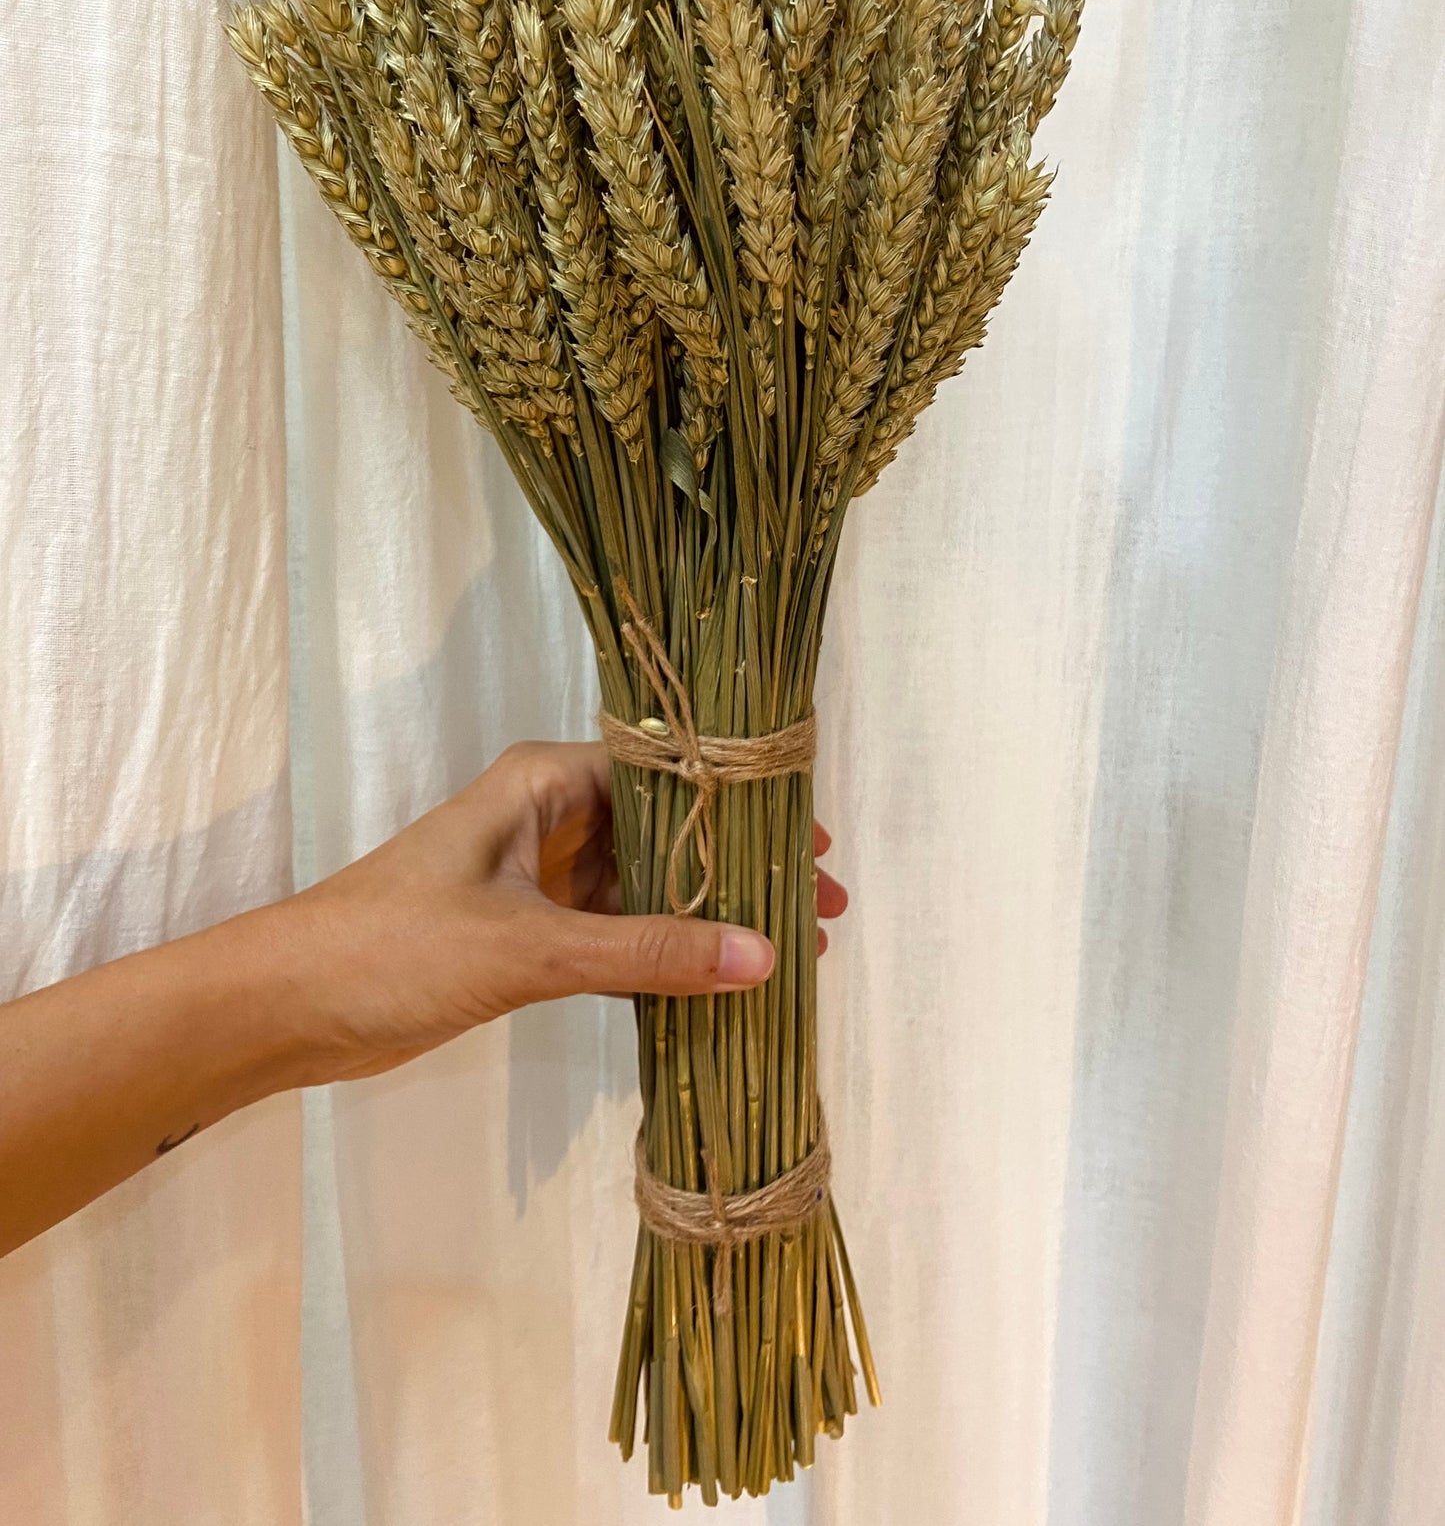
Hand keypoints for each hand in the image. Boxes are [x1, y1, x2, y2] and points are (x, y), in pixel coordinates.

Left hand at [291, 740, 847, 1081]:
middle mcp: (546, 818)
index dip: (742, 805)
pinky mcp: (523, 937)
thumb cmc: (393, 948)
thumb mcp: (528, 947)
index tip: (811, 841)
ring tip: (789, 950)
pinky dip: (661, 957)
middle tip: (822, 905)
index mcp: (543, 784)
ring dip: (705, 917)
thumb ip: (645, 952)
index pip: (666, 773)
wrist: (283, 1009)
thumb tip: (763, 955)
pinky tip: (715, 984)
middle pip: (665, 831)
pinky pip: (613, 937)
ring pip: (643, 888)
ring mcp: (535, 880)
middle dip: (739, 867)